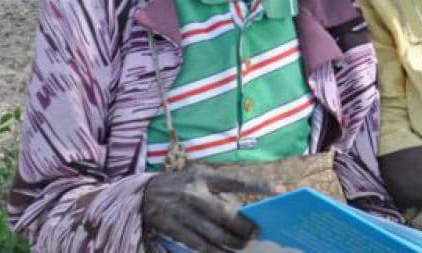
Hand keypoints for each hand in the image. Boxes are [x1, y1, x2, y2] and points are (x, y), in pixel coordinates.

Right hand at [143, 165, 273, 251]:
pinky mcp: (174, 229)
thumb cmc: (181, 184)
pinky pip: (199, 245)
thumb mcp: (200, 176)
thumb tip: (245, 209)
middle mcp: (194, 194)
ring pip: (214, 234)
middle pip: (226, 214)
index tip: (278, 192)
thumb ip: (220, 188)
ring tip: (244, 246)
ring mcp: (183, 213)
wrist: (143, 194)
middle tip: (257, 233)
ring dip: (233, 244)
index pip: (236, 181)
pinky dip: (214, 252)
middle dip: (245, 227)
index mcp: (204, 176)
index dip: (258, 186)